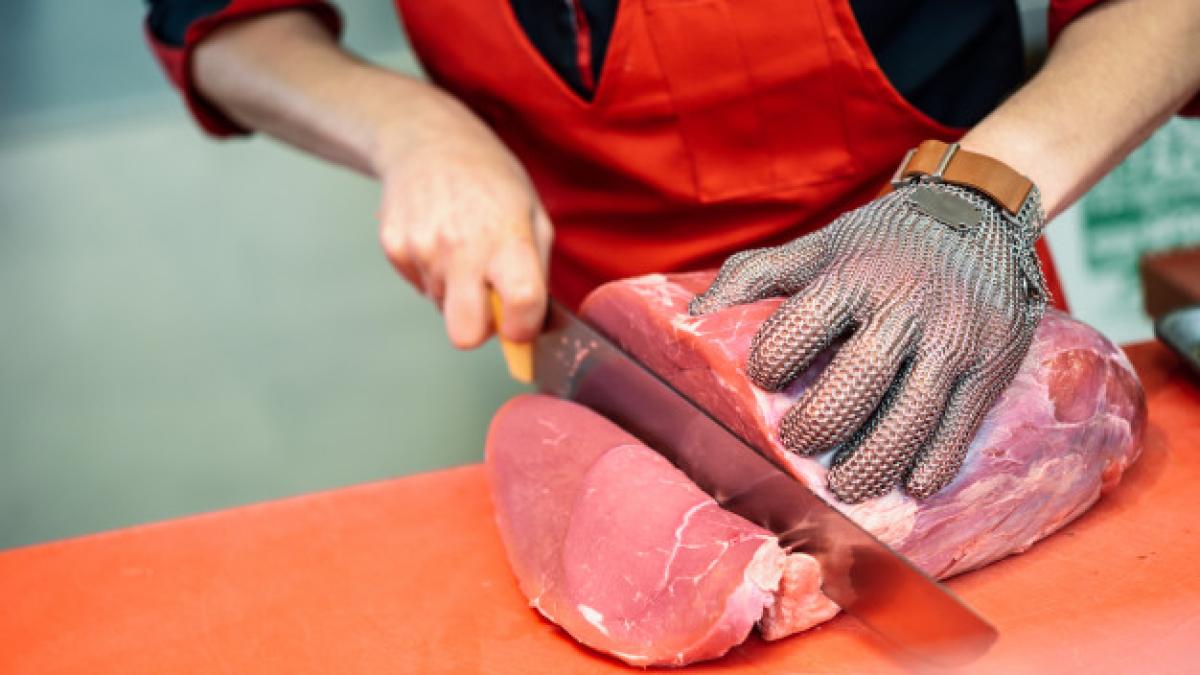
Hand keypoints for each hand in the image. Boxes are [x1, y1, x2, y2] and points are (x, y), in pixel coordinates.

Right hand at [375, 101, 552, 349]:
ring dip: (456, 289)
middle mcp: (462, 247)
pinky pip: (420, 286)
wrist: (427, 139)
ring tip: (460, 246)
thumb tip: (535, 326)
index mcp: (506, 237)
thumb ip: (537, 271)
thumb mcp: (532, 213)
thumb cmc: (488, 177)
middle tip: (486, 300)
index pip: (521, 304)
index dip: (523, 328)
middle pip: (465, 335)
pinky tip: (438, 238)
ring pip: (443, 308)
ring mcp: (423, 249)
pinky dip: (432, 272)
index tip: (520, 323)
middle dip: (478, 329)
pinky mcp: (394, 248)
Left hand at [690, 182, 1047, 502]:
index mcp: (853, 276)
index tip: (766, 382)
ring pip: (910, 417)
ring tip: (845, 486)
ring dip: (872, 462)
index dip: (772, 364)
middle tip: (798, 444)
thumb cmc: (883, 241)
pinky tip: (911, 482)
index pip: (799, 330)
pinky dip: (934, 462)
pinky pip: (961, 425)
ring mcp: (955, 339)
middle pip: (855, 385)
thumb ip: (755, 276)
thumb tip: (693, 315)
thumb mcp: (820, 245)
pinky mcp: (994, 364)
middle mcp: (906, 307)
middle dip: (818, 426)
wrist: (980, 211)